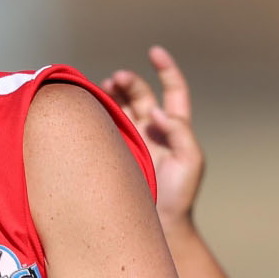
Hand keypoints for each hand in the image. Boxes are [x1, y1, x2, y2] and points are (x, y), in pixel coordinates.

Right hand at [101, 45, 204, 231]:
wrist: (157, 225)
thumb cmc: (178, 196)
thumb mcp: (191, 162)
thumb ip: (180, 133)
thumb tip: (157, 111)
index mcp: (173, 128)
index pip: (172, 90)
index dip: (166, 69)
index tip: (154, 52)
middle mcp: (150, 130)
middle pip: (139, 94)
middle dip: (128, 81)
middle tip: (114, 80)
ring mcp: (130, 141)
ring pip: (117, 107)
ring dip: (109, 93)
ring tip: (100, 89)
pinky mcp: (112, 152)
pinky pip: (102, 128)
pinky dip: (95, 114)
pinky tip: (87, 109)